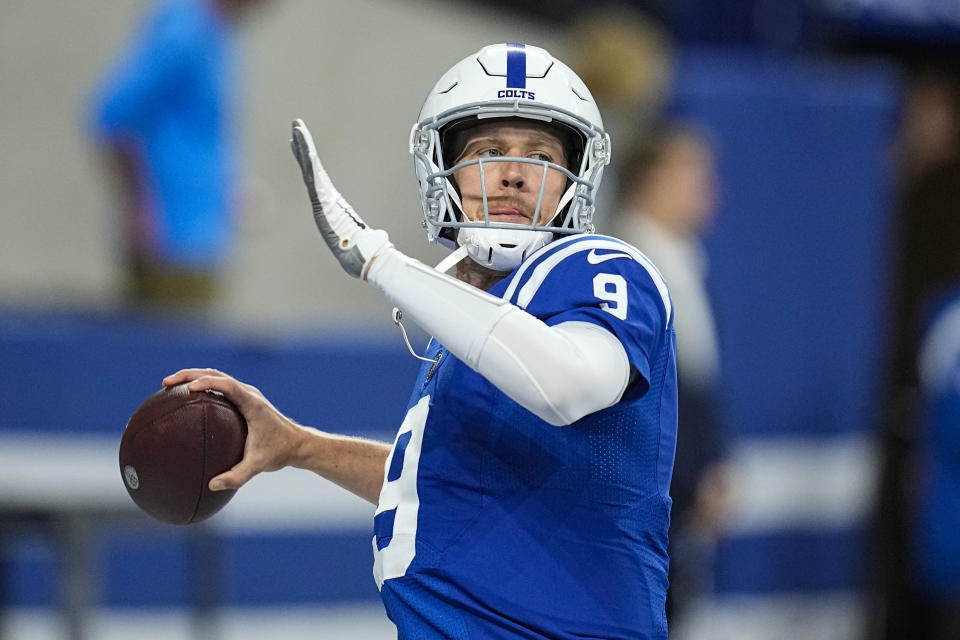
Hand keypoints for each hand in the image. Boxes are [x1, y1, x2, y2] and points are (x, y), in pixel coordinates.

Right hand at [162, 369, 305, 491]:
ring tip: (169, 386)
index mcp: (252, 403)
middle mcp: (248, 393)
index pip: (227, 385)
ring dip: (193, 377)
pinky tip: (185, 401)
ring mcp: (245, 394)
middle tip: (166, 383)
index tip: (188, 388)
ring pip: (216, 377)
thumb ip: (237, 476)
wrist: (297, 444)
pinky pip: (219, 387)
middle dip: (190, 374)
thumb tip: (212, 485)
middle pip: (216, 374)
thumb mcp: (259, 465)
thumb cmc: (279, 452)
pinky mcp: (243, 399)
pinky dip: (201, 387)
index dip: (207, 382)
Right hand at [290, 118, 390, 278]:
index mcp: (331, 205)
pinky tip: (305, 150)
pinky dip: (309, 164)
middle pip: (311, 168)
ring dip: (304, 149)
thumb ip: (370, 237)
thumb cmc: (361, 253)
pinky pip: (314, 180)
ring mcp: (322, 202)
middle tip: (296, 126)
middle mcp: (324, 201)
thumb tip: (381, 238)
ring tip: (297, 130)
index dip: (309, 158)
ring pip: (311, 170)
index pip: (317, 176)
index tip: (301, 140)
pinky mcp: (323, 205)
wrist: (362, 261)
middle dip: (303, 146)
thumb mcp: (365, 240)